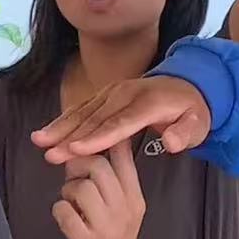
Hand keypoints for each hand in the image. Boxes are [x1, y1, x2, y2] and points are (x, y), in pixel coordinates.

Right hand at [33, 76, 211, 163]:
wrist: (189, 85)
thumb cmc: (192, 112)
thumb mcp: (198, 124)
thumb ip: (186, 134)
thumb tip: (171, 142)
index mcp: (148, 103)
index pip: (120, 124)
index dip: (97, 137)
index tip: (75, 149)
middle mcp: (126, 93)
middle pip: (96, 118)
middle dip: (70, 136)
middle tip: (49, 154)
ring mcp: (114, 91)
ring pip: (84, 111)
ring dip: (61, 127)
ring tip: (39, 141)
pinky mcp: (106, 94)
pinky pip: (84, 108)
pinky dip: (65, 120)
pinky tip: (48, 133)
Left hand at [53, 141, 145, 238]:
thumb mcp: (116, 210)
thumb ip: (103, 180)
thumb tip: (80, 147)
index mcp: (135, 199)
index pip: (124, 154)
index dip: (102, 139)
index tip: (86, 141)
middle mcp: (126, 211)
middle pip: (98, 165)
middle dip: (77, 167)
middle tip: (71, 181)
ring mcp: (107, 228)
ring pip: (81, 188)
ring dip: (67, 192)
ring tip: (70, 205)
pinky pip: (63, 211)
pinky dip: (58, 211)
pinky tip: (65, 220)